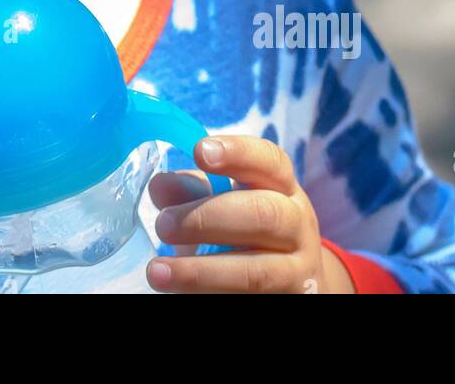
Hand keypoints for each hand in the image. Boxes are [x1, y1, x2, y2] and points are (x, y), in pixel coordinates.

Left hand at [145, 134, 354, 293]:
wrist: (292, 283)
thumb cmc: (248, 231)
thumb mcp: (225, 203)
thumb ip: (192, 191)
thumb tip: (160, 185)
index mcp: (282, 187)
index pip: (269, 161)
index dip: (237, 153)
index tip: (199, 151)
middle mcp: (298, 226)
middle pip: (263, 216)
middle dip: (207, 218)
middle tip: (162, 225)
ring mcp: (298, 271)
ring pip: (256, 272)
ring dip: (200, 273)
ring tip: (157, 271)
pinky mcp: (289, 302)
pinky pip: (250, 300)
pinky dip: (212, 296)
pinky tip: (180, 295)